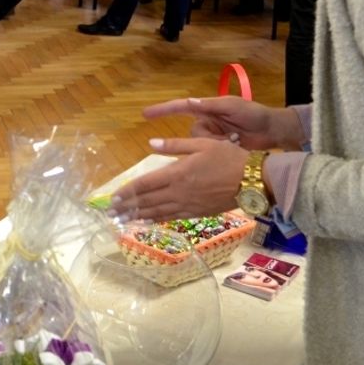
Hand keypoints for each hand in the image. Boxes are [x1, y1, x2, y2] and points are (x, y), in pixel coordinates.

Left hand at [110, 138, 249, 221]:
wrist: (252, 181)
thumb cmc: (228, 157)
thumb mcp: (202, 143)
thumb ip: (175, 145)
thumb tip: (151, 143)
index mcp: (177, 173)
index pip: (145, 184)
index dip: (128, 191)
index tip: (113, 197)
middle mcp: (179, 192)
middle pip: (147, 201)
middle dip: (127, 207)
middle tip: (111, 213)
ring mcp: (187, 205)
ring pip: (158, 212)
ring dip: (139, 216)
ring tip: (123, 220)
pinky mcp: (197, 213)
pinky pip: (172, 218)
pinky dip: (158, 220)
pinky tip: (149, 221)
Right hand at [144, 96, 304, 150]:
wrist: (272, 131)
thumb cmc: (253, 114)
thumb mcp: (233, 106)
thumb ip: (211, 104)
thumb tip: (190, 101)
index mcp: (206, 109)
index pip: (180, 107)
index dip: (162, 110)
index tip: (145, 114)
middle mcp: (206, 123)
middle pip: (191, 135)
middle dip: (208, 139)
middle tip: (231, 136)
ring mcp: (212, 138)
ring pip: (199, 147)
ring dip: (216, 146)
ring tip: (236, 142)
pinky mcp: (218, 150)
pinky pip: (208, 155)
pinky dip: (218, 154)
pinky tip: (233, 150)